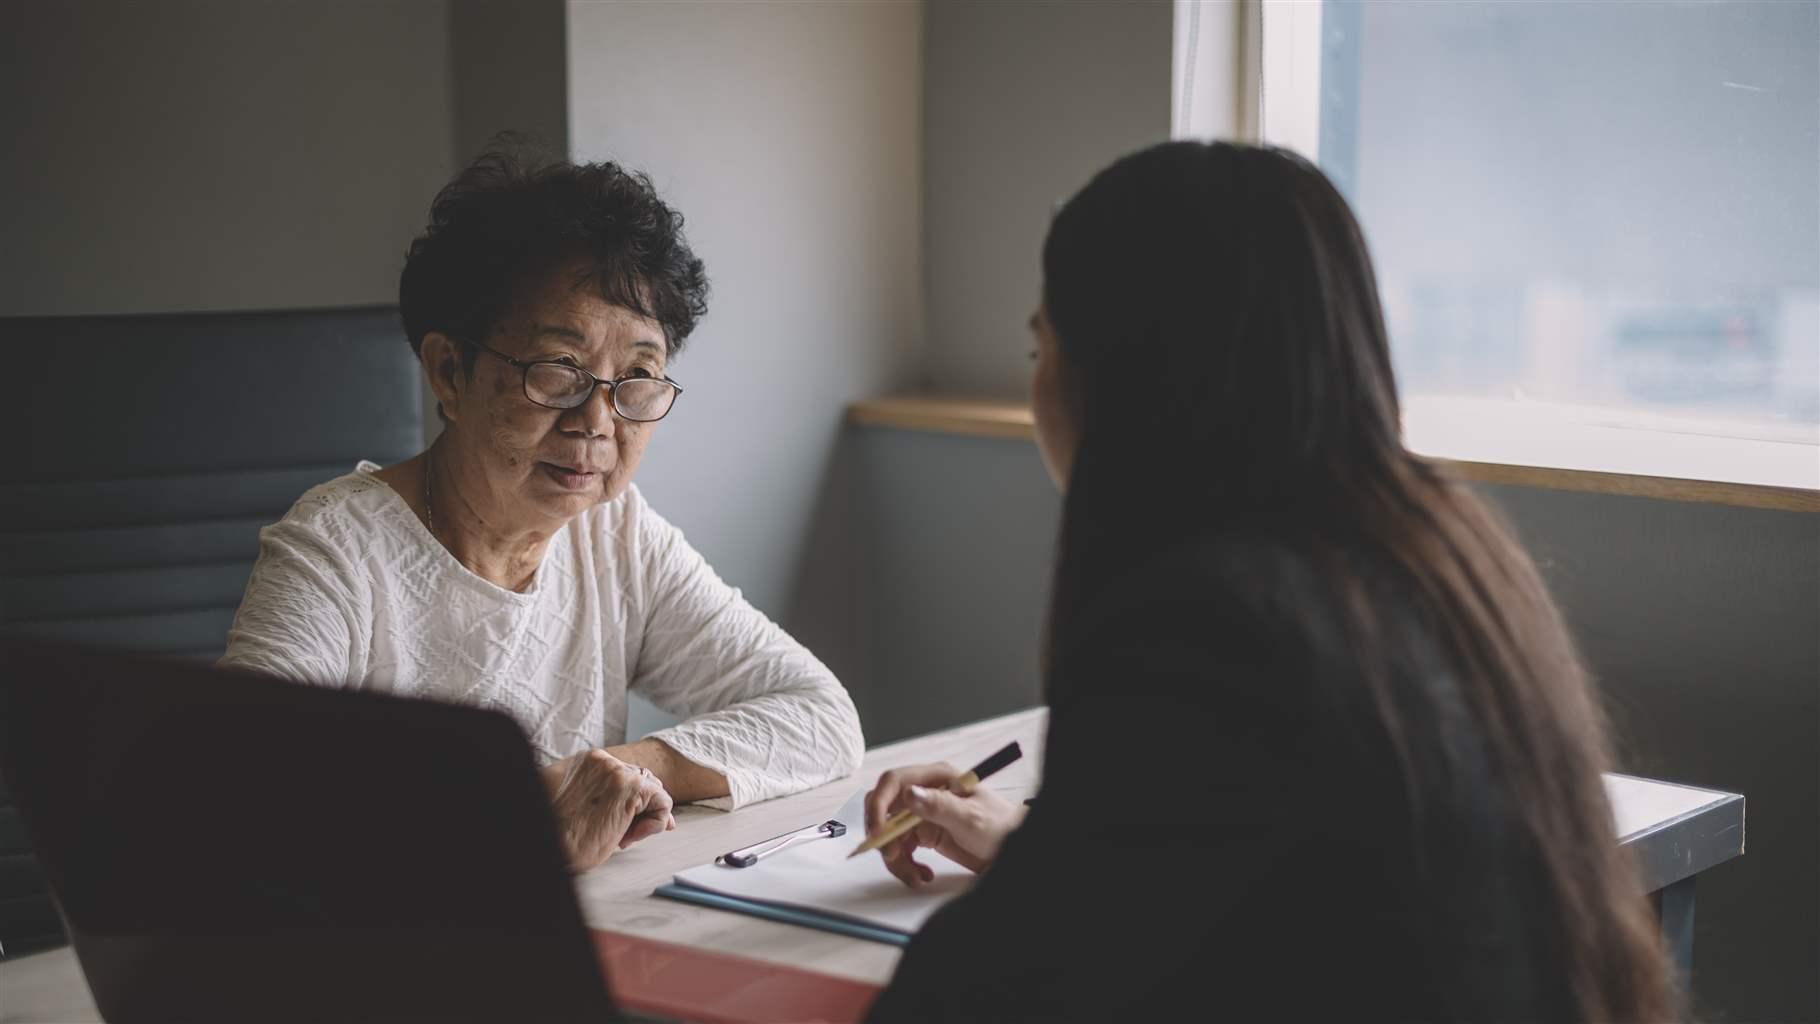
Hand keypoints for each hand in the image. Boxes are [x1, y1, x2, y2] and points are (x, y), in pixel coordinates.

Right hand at [540, 748, 675, 870]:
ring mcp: (618, 771)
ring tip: (621, 837)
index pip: (628, 775)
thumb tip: (666, 817)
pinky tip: (629, 837)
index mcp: (589, 762)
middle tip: (622, 835)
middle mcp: (604, 761)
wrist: (556, 850)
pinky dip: (655, 824)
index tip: (619, 826)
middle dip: (641, 809)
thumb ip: (620, 801)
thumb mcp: (592, 810)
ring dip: (644, 820)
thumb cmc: (568, 838)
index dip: (632, 803)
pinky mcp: (633, 786)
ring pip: (655, 792)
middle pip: (644, 780)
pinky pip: (663, 803)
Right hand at [863, 762, 1026, 887]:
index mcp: (936, 778)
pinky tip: (922, 875)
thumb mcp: (970, 818)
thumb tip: (908, 794)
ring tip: (915, 876)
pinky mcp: (925, 834)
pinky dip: (906, 865)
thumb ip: (939, 806)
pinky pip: (902, 849)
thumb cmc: (1000, 827)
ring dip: (896, 858)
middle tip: (893, 858)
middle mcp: (926, 793)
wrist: (1014, 849)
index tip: (878, 833)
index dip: (879, 805)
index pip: (893, 783)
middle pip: (885, 809)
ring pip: (891, 834)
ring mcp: (923, 814)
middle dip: (884, 836)